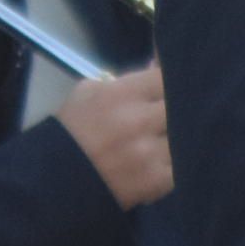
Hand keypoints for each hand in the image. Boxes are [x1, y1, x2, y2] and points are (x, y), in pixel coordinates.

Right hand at [57, 63, 171, 208]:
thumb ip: (125, 79)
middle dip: (183, 107)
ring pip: (188, 136)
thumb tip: (157, 65)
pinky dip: (181, 163)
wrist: (56, 179)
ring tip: (181, 135)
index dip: (176, 78)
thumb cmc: (72, 129)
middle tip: (183, 110)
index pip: (166, 77)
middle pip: (183, 105)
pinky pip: (184, 167)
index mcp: (121, 94)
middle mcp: (139, 120)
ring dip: (185, 136)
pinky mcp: (157, 181)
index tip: (177, 83)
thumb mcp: (89, 92)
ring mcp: (150, 152)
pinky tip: (172, 160)